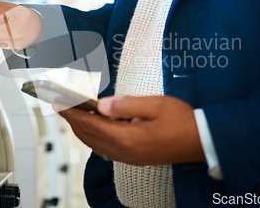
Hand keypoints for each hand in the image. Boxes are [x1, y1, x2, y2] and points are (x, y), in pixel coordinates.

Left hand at [56, 95, 205, 165]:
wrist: (202, 142)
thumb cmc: (183, 122)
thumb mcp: (156, 105)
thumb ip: (126, 104)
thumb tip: (101, 104)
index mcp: (128, 139)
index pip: (91, 124)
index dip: (72, 112)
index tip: (58, 102)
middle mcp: (124, 151)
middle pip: (89, 136)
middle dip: (73, 119)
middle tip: (60, 104)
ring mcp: (129, 156)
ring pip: (95, 143)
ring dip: (82, 128)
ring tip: (74, 112)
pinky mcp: (134, 156)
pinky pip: (105, 147)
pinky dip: (94, 134)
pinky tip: (96, 124)